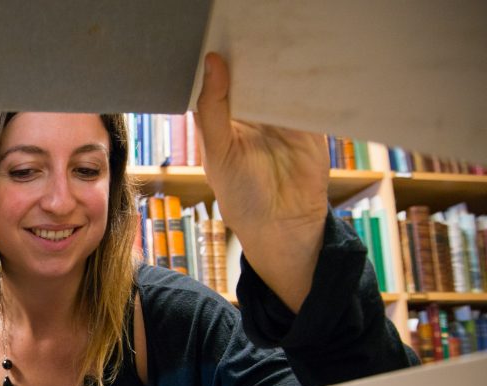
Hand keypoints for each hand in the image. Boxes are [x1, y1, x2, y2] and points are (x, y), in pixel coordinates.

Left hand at [195, 52, 329, 311]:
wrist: (283, 226)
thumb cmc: (241, 194)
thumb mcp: (218, 150)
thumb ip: (213, 109)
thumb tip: (213, 61)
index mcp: (225, 116)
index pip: (223, 76)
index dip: (223, 54)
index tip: (222, 30)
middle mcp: (253, 112)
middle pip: (254, 71)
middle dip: (253, 50)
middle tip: (253, 21)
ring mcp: (282, 116)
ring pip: (281, 78)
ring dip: (281, 60)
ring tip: (278, 33)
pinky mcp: (310, 123)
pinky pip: (309, 94)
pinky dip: (308, 78)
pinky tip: (304, 61)